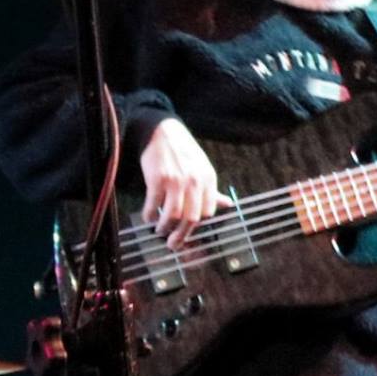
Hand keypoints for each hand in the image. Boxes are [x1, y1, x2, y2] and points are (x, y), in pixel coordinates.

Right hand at [139, 118, 220, 248]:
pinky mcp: (157, 178)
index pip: (208, 212)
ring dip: (164, 228)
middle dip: (181, 235)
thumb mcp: (203, 168)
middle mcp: (194, 181)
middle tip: (173, 244)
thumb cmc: (184, 152)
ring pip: (172, 215)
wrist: (162, 131)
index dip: (197, 226)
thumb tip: (228, 205)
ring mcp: (175, 180)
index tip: (188, 231)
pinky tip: (148, 218)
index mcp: (208, 180)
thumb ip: (213, 190)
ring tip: (159, 231)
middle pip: (191, 218)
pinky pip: (154, 205)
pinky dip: (149, 215)